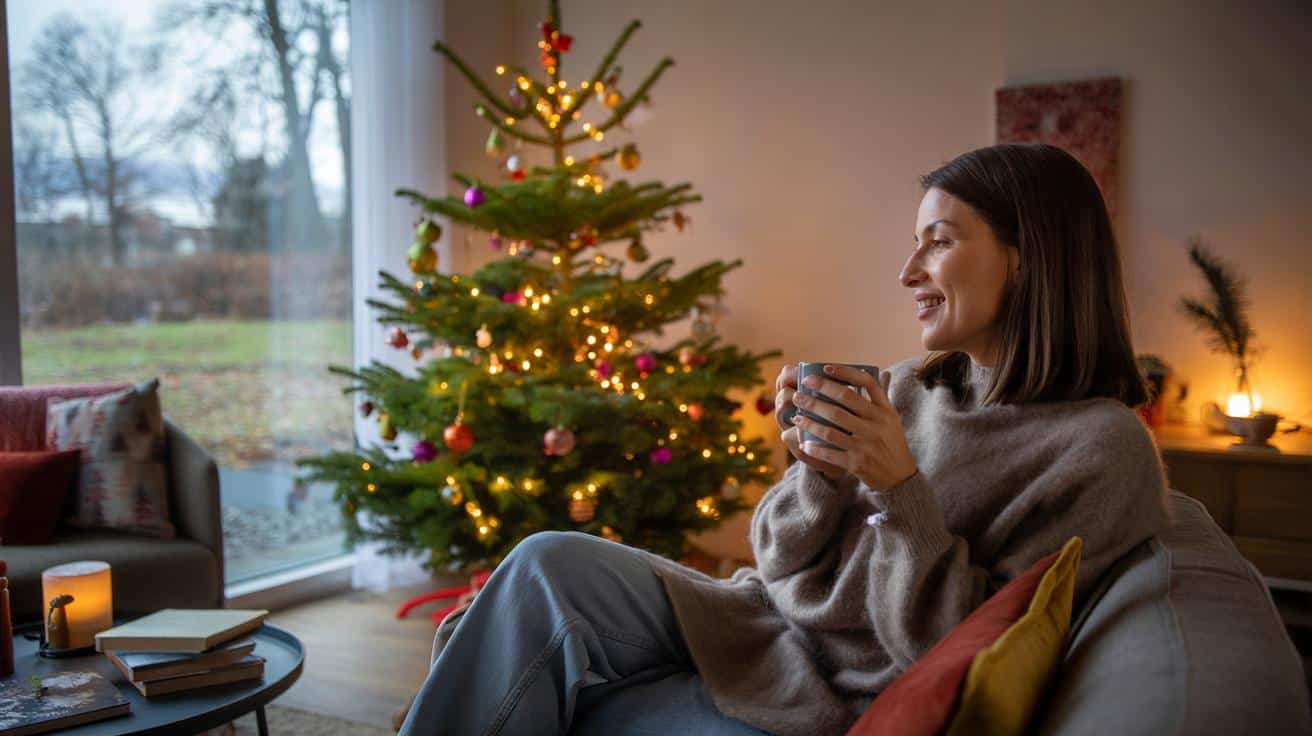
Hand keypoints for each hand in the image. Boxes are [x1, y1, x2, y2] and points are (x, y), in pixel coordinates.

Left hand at [787, 364, 918, 490]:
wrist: (900, 476)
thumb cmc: (891, 442)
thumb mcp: (891, 418)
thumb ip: (877, 399)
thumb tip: (862, 372)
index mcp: (885, 410)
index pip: (867, 382)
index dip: (845, 372)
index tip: (825, 368)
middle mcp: (877, 425)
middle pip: (844, 402)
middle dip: (819, 393)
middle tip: (800, 391)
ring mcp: (866, 444)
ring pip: (831, 430)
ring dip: (810, 422)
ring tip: (796, 416)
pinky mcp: (857, 463)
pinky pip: (830, 454)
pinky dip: (815, 448)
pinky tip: (803, 443)